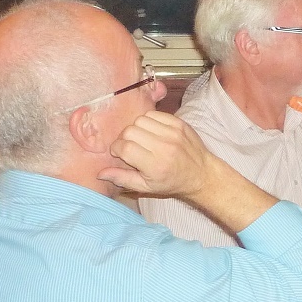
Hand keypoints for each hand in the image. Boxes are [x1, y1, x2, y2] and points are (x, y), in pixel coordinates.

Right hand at [99, 112, 216, 196]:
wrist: (201, 173)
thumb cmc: (171, 182)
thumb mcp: (146, 187)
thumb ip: (122, 179)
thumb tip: (100, 173)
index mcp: (155, 165)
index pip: (125, 148)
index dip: (117, 149)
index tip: (120, 154)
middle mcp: (164, 147)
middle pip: (130, 131)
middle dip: (125, 139)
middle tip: (131, 147)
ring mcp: (173, 133)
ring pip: (140, 120)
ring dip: (137, 129)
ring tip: (142, 139)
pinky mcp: (179, 123)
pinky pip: (154, 114)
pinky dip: (149, 121)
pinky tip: (152, 132)